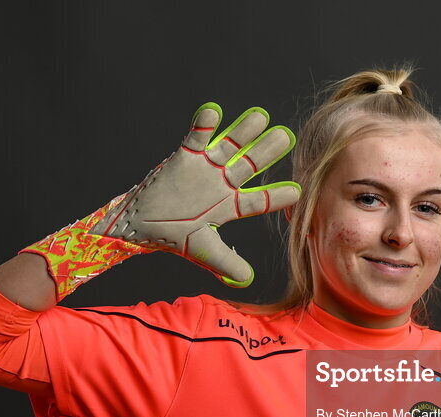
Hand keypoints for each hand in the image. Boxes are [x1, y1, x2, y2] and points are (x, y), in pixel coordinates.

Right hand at [89, 102, 300, 286]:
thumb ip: (226, 263)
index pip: (258, 201)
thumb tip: (248, 280)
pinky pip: (196, 138)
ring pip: (228, 147)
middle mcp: (223, 184)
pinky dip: (203, 125)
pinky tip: (214, 112)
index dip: (275, 197)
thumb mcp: (203, 251)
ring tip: (260, 117)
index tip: (297, 192)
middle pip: (249, 166)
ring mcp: (206, 168)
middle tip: (286, 138)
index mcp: (231, 207)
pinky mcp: (185, 156)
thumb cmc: (175, 237)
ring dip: (243, 133)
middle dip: (266, 152)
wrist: (143, 224)